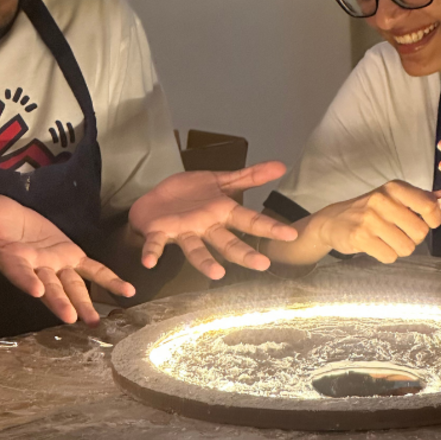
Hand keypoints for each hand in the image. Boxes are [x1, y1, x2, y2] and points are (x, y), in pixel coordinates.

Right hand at [0, 194, 134, 325]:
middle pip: (48, 287)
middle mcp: (35, 268)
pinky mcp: (70, 255)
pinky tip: (127, 291)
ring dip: (84, 302)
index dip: (25, 280)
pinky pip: (93, 270)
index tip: (34, 290)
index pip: (18, 271)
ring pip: (72, 285)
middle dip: (59, 302)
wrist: (6, 221)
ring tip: (95, 321)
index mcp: (12, 259)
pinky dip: (109, 280)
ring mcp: (55, 264)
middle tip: (70, 318)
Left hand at [128, 162, 296, 278]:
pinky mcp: (159, 232)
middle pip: (227, 241)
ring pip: (196, 248)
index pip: (249, 220)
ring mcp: (183, 232)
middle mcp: (205, 227)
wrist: (154, 201)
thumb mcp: (220, 181)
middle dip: (243, 253)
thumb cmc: (189, 195)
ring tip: (216, 273)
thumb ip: (249, 177)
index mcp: (221, 213)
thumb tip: (281, 166)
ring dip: (204, 261)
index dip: (269, 227)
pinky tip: (150, 262)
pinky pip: (155, 244)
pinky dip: (152, 253)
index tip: (290, 235)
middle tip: (261, 264)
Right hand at [309, 181, 440, 262]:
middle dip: (414, 238)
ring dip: (399, 248)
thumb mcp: (393, 196)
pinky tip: (375, 245)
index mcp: (394, 188)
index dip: (434, 219)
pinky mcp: (360, 237)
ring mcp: (370, 219)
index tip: (426, 222)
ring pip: (406, 247)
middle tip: (400, 232)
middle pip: (420, 232)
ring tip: (386, 239)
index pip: (429, 206)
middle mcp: (382, 200)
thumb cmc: (369, 209)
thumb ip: (419, 197)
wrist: (333, 220)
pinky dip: (385, 255)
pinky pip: (389, 256)